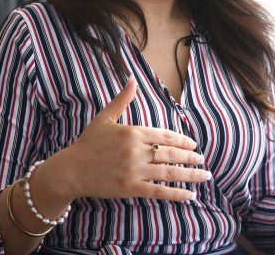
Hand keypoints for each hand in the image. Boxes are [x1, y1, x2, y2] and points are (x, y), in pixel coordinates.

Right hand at [56, 77, 210, 201]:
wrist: (70, 170)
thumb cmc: (87, 143)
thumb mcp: (104, 118)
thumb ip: (121, 100)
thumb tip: (132, 79)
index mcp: (132, 132)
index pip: (165, 135)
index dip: (182, 140)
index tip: (194, 144)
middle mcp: (136, 150)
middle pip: (171, 153)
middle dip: (190, 157)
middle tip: (202, 160)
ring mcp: (134, 170)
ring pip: (169, 172)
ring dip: (190, 175)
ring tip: (204, 175)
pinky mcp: (130, 188)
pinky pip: (159, 191)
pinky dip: (177, 194)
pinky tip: (190, 195)